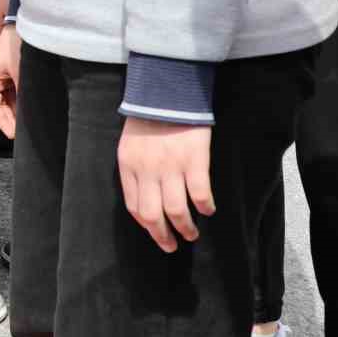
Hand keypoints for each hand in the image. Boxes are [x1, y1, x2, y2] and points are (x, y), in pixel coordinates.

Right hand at [0, 24, 19, 137]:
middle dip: (11, 118)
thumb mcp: (20, 72)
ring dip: (18, 110)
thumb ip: (23, 93)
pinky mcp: (15, 72)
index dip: (3, 122)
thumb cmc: (19, 45)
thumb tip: (29, 113)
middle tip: (24, 132)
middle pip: (1, 104)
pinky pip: (17, 91)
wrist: (29, 24)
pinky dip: (23, 100)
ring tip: (30, 122)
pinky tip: (33, 107)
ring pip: (10, 99)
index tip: (14, 135)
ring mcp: (5, 75)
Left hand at [117, 118, 214, 253]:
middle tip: (172, 246)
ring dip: (185, 228)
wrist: (167, 91)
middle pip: (152, 215)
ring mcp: (171, 167)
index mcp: (128, 166)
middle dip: (162, 236)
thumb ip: (134, 170)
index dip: (145, 225)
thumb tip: (145, 197)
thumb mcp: (130, 144)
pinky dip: (205, 207)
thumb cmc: (149, 118)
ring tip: (191, 234)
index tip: (155, 233)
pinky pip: (200, 194)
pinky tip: (209, 210)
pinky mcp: (195, 160)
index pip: (133, 206)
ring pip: (177, 210)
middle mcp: (147, 171)